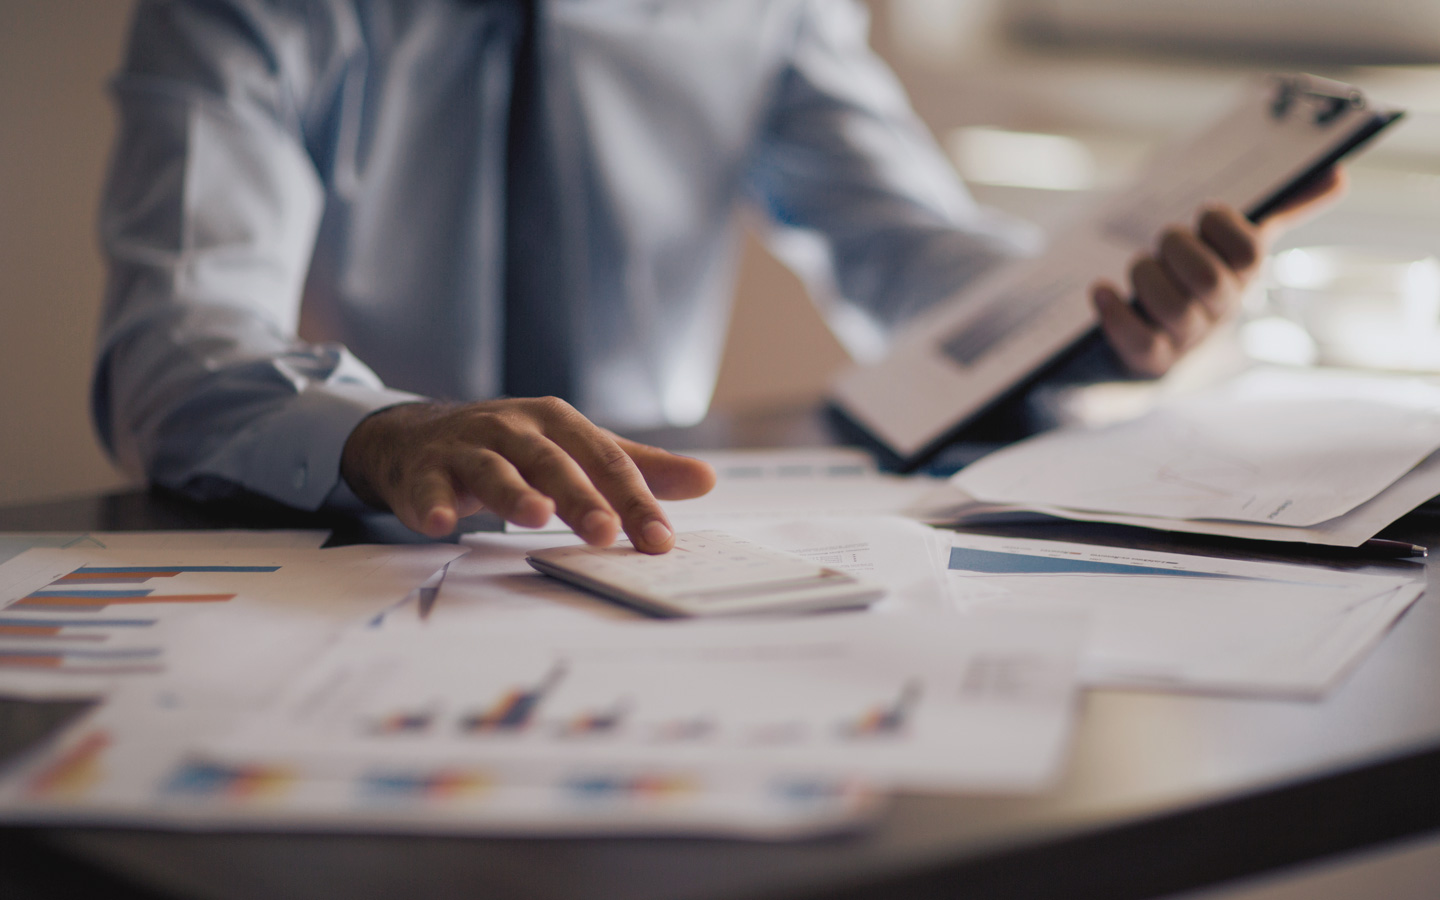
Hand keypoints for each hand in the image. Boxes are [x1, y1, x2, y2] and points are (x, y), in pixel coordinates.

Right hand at [340, 398, 716, 550]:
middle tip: (605, 533)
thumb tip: (706, 479)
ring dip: (514, 493)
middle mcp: (513, 427)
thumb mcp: (574, 449)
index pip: (605, 461)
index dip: (634, 500)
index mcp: (558, 421)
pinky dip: (433, 504)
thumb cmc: (510, 446)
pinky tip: (441, 525)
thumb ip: (636, 467)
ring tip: (535, 518)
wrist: (418, 435)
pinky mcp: (423, 471)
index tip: (660, 540)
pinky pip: (428, 488)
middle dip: (580, 497)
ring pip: (494, 469)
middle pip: (553, 462)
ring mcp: (466, 446)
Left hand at [1093, 166, 1347, 375]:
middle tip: (1162, 239)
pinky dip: (1116, 313)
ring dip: (1146, 277)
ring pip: (1174, 311)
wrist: (1151, 344)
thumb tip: (1338, 174)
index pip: (1250, 253)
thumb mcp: (1232, 243)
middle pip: (1210, 283)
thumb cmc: (1193, 278)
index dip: (1224, 226)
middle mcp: (1219, 311)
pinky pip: (1138, 342)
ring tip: (1137, 266)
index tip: (1204, 212)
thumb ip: (1280, 209)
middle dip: (1178, 250)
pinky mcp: (1150, 360)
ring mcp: (1186, 339)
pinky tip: (1101, 291)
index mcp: (1243, 276)